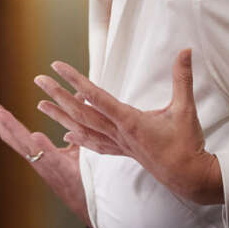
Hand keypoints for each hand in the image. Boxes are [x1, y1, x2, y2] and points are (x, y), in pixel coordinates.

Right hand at [0, 89, 91, 225]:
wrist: (87, 203)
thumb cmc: (77, 174)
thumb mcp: (75, 143)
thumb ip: (73, 122)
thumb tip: (78, 97)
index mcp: (33, 149)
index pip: (11, 127)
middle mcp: (34, 156)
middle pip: (8, 133)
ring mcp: (45, 163)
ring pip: (24, 144)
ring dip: (11, 128)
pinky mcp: (63, 171)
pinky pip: (51, 158)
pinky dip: (43, 147)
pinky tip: (36, 136)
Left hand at [34, 48, 223, 204]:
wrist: (189, 177)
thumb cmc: (187, 143)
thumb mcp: (185, 108)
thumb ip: (183, 78)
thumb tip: (187, 50)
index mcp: (129, 121)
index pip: (95, 96)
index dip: (75, 80)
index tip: (57, 66)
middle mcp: (118, 133)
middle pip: (81, 113)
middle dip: (58, 95)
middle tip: (39, 80)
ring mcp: (118, 144)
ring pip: (82, 129)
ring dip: (60, 117)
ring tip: (41, 105)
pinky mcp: (122, 151)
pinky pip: (94, 144)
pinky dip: (78, 138)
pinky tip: (66, 135)